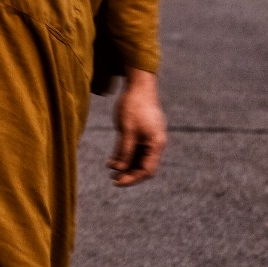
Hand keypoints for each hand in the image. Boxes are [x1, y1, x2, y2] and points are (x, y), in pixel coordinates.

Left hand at [109, 70, 165, 185]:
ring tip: (111, 169)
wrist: (138, 84)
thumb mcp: (126, 130)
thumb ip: (124, 150)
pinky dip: (126, 155)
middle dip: (129, 173)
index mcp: (156, 143)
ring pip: (139, 158)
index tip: (117, 182)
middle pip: (144, 166)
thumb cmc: (133, 105)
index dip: (132, 178)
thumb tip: (118, 168)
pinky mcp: (144, 132)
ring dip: (126, 165)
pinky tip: (113, 159)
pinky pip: (136, 149)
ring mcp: (150, 137)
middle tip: (113, 179)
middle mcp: (156, 143)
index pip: (147, 170)